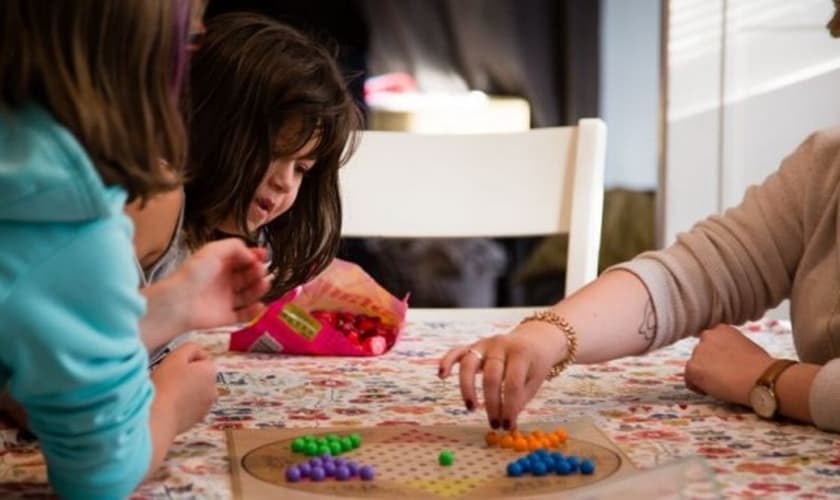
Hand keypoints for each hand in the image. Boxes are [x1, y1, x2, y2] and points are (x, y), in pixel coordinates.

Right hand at [150, 342, 216, 433]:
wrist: (159, 416)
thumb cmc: (166, 383)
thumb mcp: (176, 356)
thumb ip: (190, 348)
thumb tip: (195, 352)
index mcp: (211, 372)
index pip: (203, 359)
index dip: (187, 360)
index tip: (173, 365)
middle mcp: (214, 390)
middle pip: (200, 376)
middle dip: (187, 375)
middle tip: (169, 378)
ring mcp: (206, 407)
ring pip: (195, 392)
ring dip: (185, 390)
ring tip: (168, 392)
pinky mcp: (196, 420)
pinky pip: (190, 407)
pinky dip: (182, 404)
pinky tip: (169, 405)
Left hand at [165, 238, 271, 330]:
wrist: (179, 302)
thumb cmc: (193, 274)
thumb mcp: (213, 250)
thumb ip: (235, 247)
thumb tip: (252, 255)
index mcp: (219, 264)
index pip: (241, 259)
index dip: (254, 256)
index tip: (264, 255)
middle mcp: (223, 281)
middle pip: (248, 276)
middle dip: (258, 272)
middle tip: (261, 270)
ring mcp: (225, 300)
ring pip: (248, 294)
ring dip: (259, 289)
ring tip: (264, 284)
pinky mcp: (226, 317)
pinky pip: (244, 315)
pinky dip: (254, 311)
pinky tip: (259, 305)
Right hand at [438, 321, 567, 429]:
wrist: (534, 339)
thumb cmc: (534, 365)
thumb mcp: (534, 381)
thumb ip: (519, 401)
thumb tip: (507, 426)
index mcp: (521, 354)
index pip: (512, 383)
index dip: (510, 407)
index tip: (508, 426)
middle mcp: (500, 345)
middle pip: (491, 376)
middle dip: (492, 403)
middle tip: (494, 424)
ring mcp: (485, 343)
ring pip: (469, 363)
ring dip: (467, 388)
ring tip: (471, 408)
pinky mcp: (474, 345)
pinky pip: (457, 352)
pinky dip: (447, 362)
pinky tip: (441, 375)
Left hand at [684, 324, 773, 405]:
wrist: (761, 377)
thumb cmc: (761, 366)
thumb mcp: (746, 346)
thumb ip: (731, 347)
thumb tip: (729, 358)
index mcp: (721, 329)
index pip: (710, 342)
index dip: (715, 355)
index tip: (723, 365)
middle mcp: (707, 336)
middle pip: (701, 352)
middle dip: (708, 363)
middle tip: (722, 376)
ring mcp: (698, 351)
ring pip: (695, 365)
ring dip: (703, 374)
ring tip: (720, 384)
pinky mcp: (693, 367)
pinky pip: (689, 379)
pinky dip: (697, 386)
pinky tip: (710, 391)